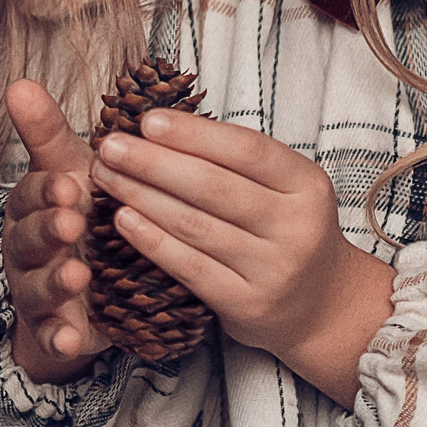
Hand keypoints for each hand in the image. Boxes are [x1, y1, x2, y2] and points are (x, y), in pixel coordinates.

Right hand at [1, 80, 110, 384]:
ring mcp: (36, 291)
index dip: (47, 190)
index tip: (69, 183)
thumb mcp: (72, 170)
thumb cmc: (84, 215)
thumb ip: (47, 134)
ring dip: (54, 282)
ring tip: (77, 276)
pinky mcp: (52, 331)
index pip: (32, 192)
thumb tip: (18, 83)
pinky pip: (50, 338)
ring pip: (37, 287)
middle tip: (73, 221)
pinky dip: (59, 340)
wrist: (93, 288)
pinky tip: (71, 340)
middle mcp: (27, 247)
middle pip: (29, 238)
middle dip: (49, 229)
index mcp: (33, 205)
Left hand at [91, 108, 395, 407]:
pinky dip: (152, 240)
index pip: (247, 150)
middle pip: (213, 187)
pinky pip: (190, 267)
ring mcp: (273, 270)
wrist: (321, 306)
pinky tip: (123, 219)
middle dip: (153, 162)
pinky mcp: (247, 305)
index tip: (147, 120)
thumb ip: (236, 160)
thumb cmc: (286, 230)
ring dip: (141, 196)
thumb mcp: (284, 188)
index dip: (194, 134)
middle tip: (110, 146)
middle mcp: (295, 227)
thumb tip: (161, 126)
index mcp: (306, 185)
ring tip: (105, 176)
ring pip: (195, 225)